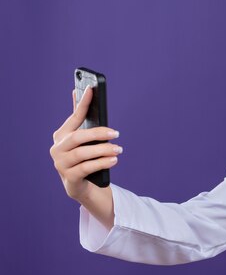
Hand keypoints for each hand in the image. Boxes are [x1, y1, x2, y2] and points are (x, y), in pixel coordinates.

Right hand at [50, 87, 121, 202]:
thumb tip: (77, 91)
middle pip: (78, 137)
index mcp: (61, 135)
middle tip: (116, 133)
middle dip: (98, 133)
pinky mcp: (69, 177)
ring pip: (82, 154)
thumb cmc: (84, 157)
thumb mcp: (84, 140)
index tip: (91, 89)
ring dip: (103, 150)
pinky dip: (101, 163)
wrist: (80, 185)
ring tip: (118, 149)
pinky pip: (86, 168)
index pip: (74, 117)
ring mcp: (61, 164)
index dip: (82, 103)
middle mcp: (57, 148)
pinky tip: (113, 160)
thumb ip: (80, 119)